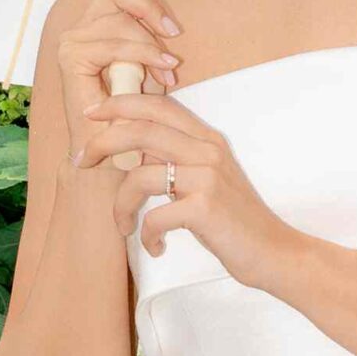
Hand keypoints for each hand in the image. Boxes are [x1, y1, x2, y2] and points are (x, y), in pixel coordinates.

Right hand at [50, 0, 182, 159]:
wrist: (115, 156)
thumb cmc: (137, 115)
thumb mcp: (153, 63)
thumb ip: (149, 24)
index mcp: (104, 23)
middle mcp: (84, 26)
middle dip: (149, 5)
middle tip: (174, 35)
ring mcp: (74, 40)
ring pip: (120, 18)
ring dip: (150, 45)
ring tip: (168, 74)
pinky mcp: (71, 55)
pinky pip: (114, 40)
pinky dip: (140, 55)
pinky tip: (157, 74)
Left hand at [73, 89, 305, 286]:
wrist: (275, 251)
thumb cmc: (235, 220)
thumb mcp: (208, 178)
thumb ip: (177, 158)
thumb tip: (133, 149)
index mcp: (207, 140)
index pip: (159, 106)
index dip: (121, 104)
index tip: (92, 115)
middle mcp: (207, 151)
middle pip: (142, 130)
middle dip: (103, 142)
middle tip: (82, 161)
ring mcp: (207, 178)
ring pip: (140, 175)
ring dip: (120, 204)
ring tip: (123, 225)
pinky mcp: (205, 208)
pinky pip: (154, 215)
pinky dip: (146, 234)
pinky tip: (156, 246)